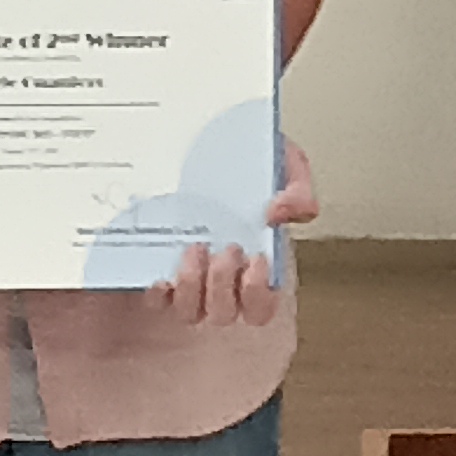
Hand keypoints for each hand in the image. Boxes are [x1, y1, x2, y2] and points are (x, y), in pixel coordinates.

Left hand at [151, 140, 320, 328]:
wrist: (214, 142)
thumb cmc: (252, 163)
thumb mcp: (287, 167)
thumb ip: (298, 191)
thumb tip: (280, 214)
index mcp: (258, 264)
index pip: (261, 308)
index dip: (258, 295)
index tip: (258, 259)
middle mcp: (224, 278)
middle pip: (224, 314)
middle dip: (224, 284)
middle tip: (227, 249)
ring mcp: (192, 277)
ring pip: (190, 312)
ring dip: (192, 286)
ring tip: (195, 248)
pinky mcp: (163, 269)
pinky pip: (157, 300)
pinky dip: (158, 292)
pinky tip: (163, 271)